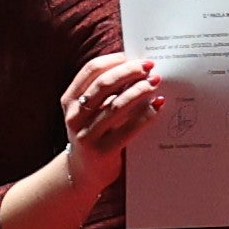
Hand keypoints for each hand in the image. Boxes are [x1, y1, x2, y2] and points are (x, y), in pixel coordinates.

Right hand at [57, 51, 168, 174]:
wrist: (84, 173)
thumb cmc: (93, 134)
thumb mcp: (90, 112)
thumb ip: (105, 92)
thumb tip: (135, 66)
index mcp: (70, 100)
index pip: (90, 71)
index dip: (113, 60)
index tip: (133, 55)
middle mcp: (74, 116)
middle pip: (103, 85)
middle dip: (128, 72)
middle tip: (149, 66)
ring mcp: (87, 135)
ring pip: (116, 106)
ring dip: (139, 91)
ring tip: (154, 83)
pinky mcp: (102, 151)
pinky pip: (128, 129)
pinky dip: (145, 115)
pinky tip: (157, 105)